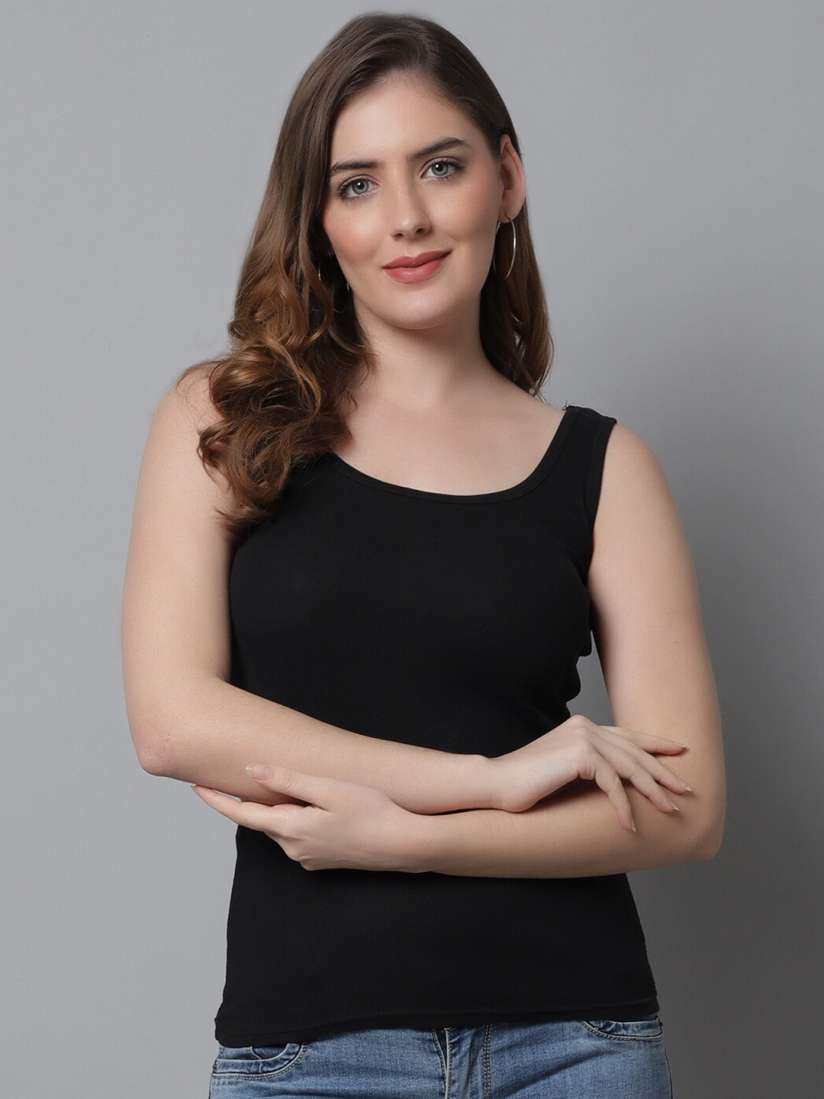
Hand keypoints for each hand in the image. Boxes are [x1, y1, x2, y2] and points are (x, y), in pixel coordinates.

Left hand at [191, 764, 418, 871]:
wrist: (404, 845)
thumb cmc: (372, 811)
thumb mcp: (328, 789)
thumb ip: (287, 780)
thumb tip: (251, 771)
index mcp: (291, 829)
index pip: (242, 815)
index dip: (216, 801)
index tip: (195, 787)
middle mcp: (294, 849)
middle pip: (264, 820)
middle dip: (252, 801)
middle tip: (242, 774)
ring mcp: (308, 858)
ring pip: (284, 827)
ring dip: (281, 809)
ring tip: (288, 786)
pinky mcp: (323, 860)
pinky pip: (300, 836)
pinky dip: (299, 820)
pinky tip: (319, 807)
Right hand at [488, 714, 691, 830]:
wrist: (495, 784)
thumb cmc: (525, 785)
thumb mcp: (563, 771)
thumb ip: (588, 767)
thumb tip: (615, 783)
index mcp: (583, 727)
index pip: (628, 735)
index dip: (656, 744)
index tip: (680, 751)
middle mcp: (586, 726)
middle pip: (635, 752)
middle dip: (664, 772)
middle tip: (687, 790)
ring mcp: (583, 738)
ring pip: (630, 768)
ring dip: (653, 793)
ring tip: (671, 811)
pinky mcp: (579, 755)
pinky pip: (612, 785)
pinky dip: (623, 808)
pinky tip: (629, 826)